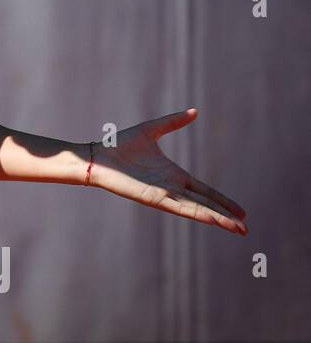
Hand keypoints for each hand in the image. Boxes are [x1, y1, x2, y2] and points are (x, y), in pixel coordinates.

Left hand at [88, 108, 247, 234]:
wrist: (97, 155)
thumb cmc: (119, 145)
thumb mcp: (152, 130)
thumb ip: (173, 122)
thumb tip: (194, 111)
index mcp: (174, 175)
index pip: (205, 192)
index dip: (223, 201)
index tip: (241, 212)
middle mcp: (172, 188)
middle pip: (205, 205)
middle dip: (226, 217)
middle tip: (245, 230)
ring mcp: (164, 195)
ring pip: (197, 210)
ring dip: (217, 220)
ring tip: (237, 230)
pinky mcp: (153, 199)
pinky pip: (180, 208)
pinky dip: (198, 214)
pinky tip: (213, 220)